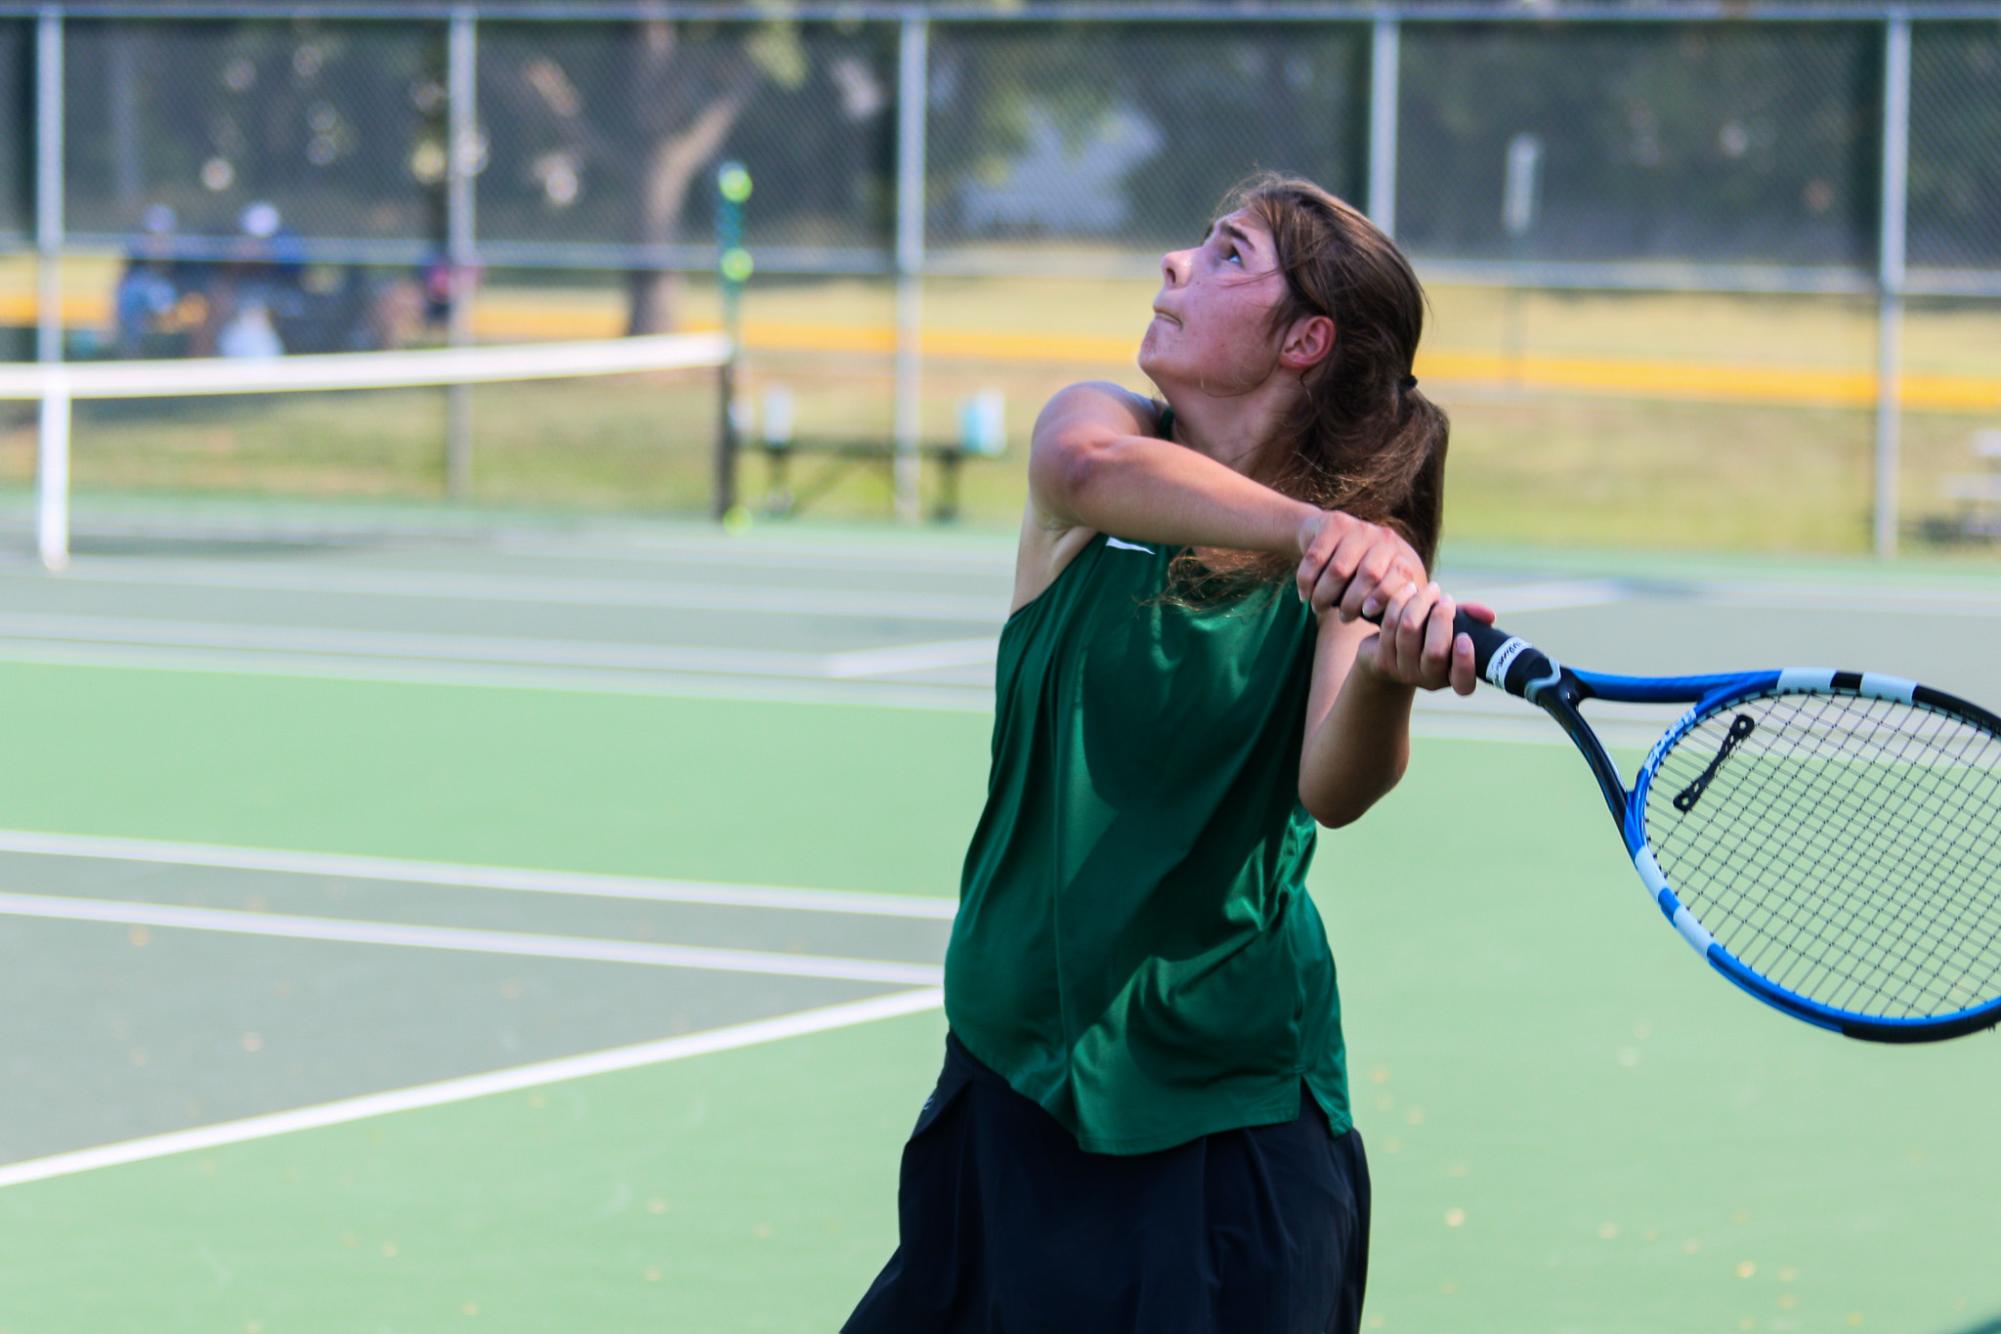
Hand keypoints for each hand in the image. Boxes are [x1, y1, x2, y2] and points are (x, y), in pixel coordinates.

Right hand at [1293, 510, 1425, 622]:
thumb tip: (1390, 632)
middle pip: (1368, 575)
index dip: (1384, 596)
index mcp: (1400, 555)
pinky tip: (1304, 594)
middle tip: (1342, 618)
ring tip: (1318, 608)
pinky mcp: (1334, 522)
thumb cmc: (1356, 573)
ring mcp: (1360, 528)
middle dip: (1351, 602)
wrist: (1327, 533)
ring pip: (1338, 570)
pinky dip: (1306, 581)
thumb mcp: (1378, 586)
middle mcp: (1384, 538)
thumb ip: (1388, 605)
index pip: (1399, 576)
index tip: (1366, 613)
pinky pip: (1316, 558)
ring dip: (1324, 595)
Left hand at [1355, 582, 1496, 695]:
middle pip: (1435, 652)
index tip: (1464, 637)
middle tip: (1447, 600)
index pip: (1463, 682)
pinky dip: (1401, 601)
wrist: (1390, 653)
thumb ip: (1471, 620)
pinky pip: (1390, 624)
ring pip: (1409, 631)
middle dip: (1441, 619)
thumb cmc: (1431, 636)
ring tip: (1431, 589)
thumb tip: (1489, 615)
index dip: (1465, 662)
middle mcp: (1429, 680)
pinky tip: (1410, 590)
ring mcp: (1404, 672)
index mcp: (1453, 678)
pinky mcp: (1382, 659)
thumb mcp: (1454, 629)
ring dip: (1420, 602)